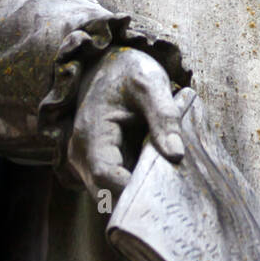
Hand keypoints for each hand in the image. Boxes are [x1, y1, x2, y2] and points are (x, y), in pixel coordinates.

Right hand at [66, 46, 183, 203]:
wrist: (111, 64)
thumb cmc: (130, 71)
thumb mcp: (151, 85)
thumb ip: (164, 117)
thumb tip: (177, 155)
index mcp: (91, 134)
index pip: (106, 177)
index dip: (134, 189)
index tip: (166, 190)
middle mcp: (82, 154)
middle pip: (107, 193)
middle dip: (140, 197)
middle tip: (174, 193)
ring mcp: (89, 162)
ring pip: (113, 193)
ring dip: (140, 191)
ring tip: (171, 181)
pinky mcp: (101, 164)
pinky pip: (118, 184)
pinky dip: (139, 183)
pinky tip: (162, 174)